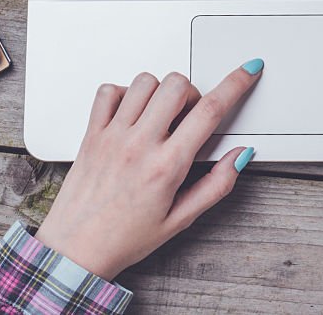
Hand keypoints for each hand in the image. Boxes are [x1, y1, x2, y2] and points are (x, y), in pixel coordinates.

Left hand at [34, 62, 262, 279]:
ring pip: (145, 81)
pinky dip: (124, 94)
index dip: (236, 84)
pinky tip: (131, 114)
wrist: (75, 251)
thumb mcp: (181, 219)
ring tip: (160, 115)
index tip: (248, 71)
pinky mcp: (91, 133)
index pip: (210, 111)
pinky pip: (109, 91)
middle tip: (190, 116)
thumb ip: (216, 185)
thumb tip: (239, 156)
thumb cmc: (124, 238)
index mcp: (167, 166)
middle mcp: (139, 145)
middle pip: (178, 84)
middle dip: (193, 92)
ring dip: (161, 91)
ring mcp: (112, 136)